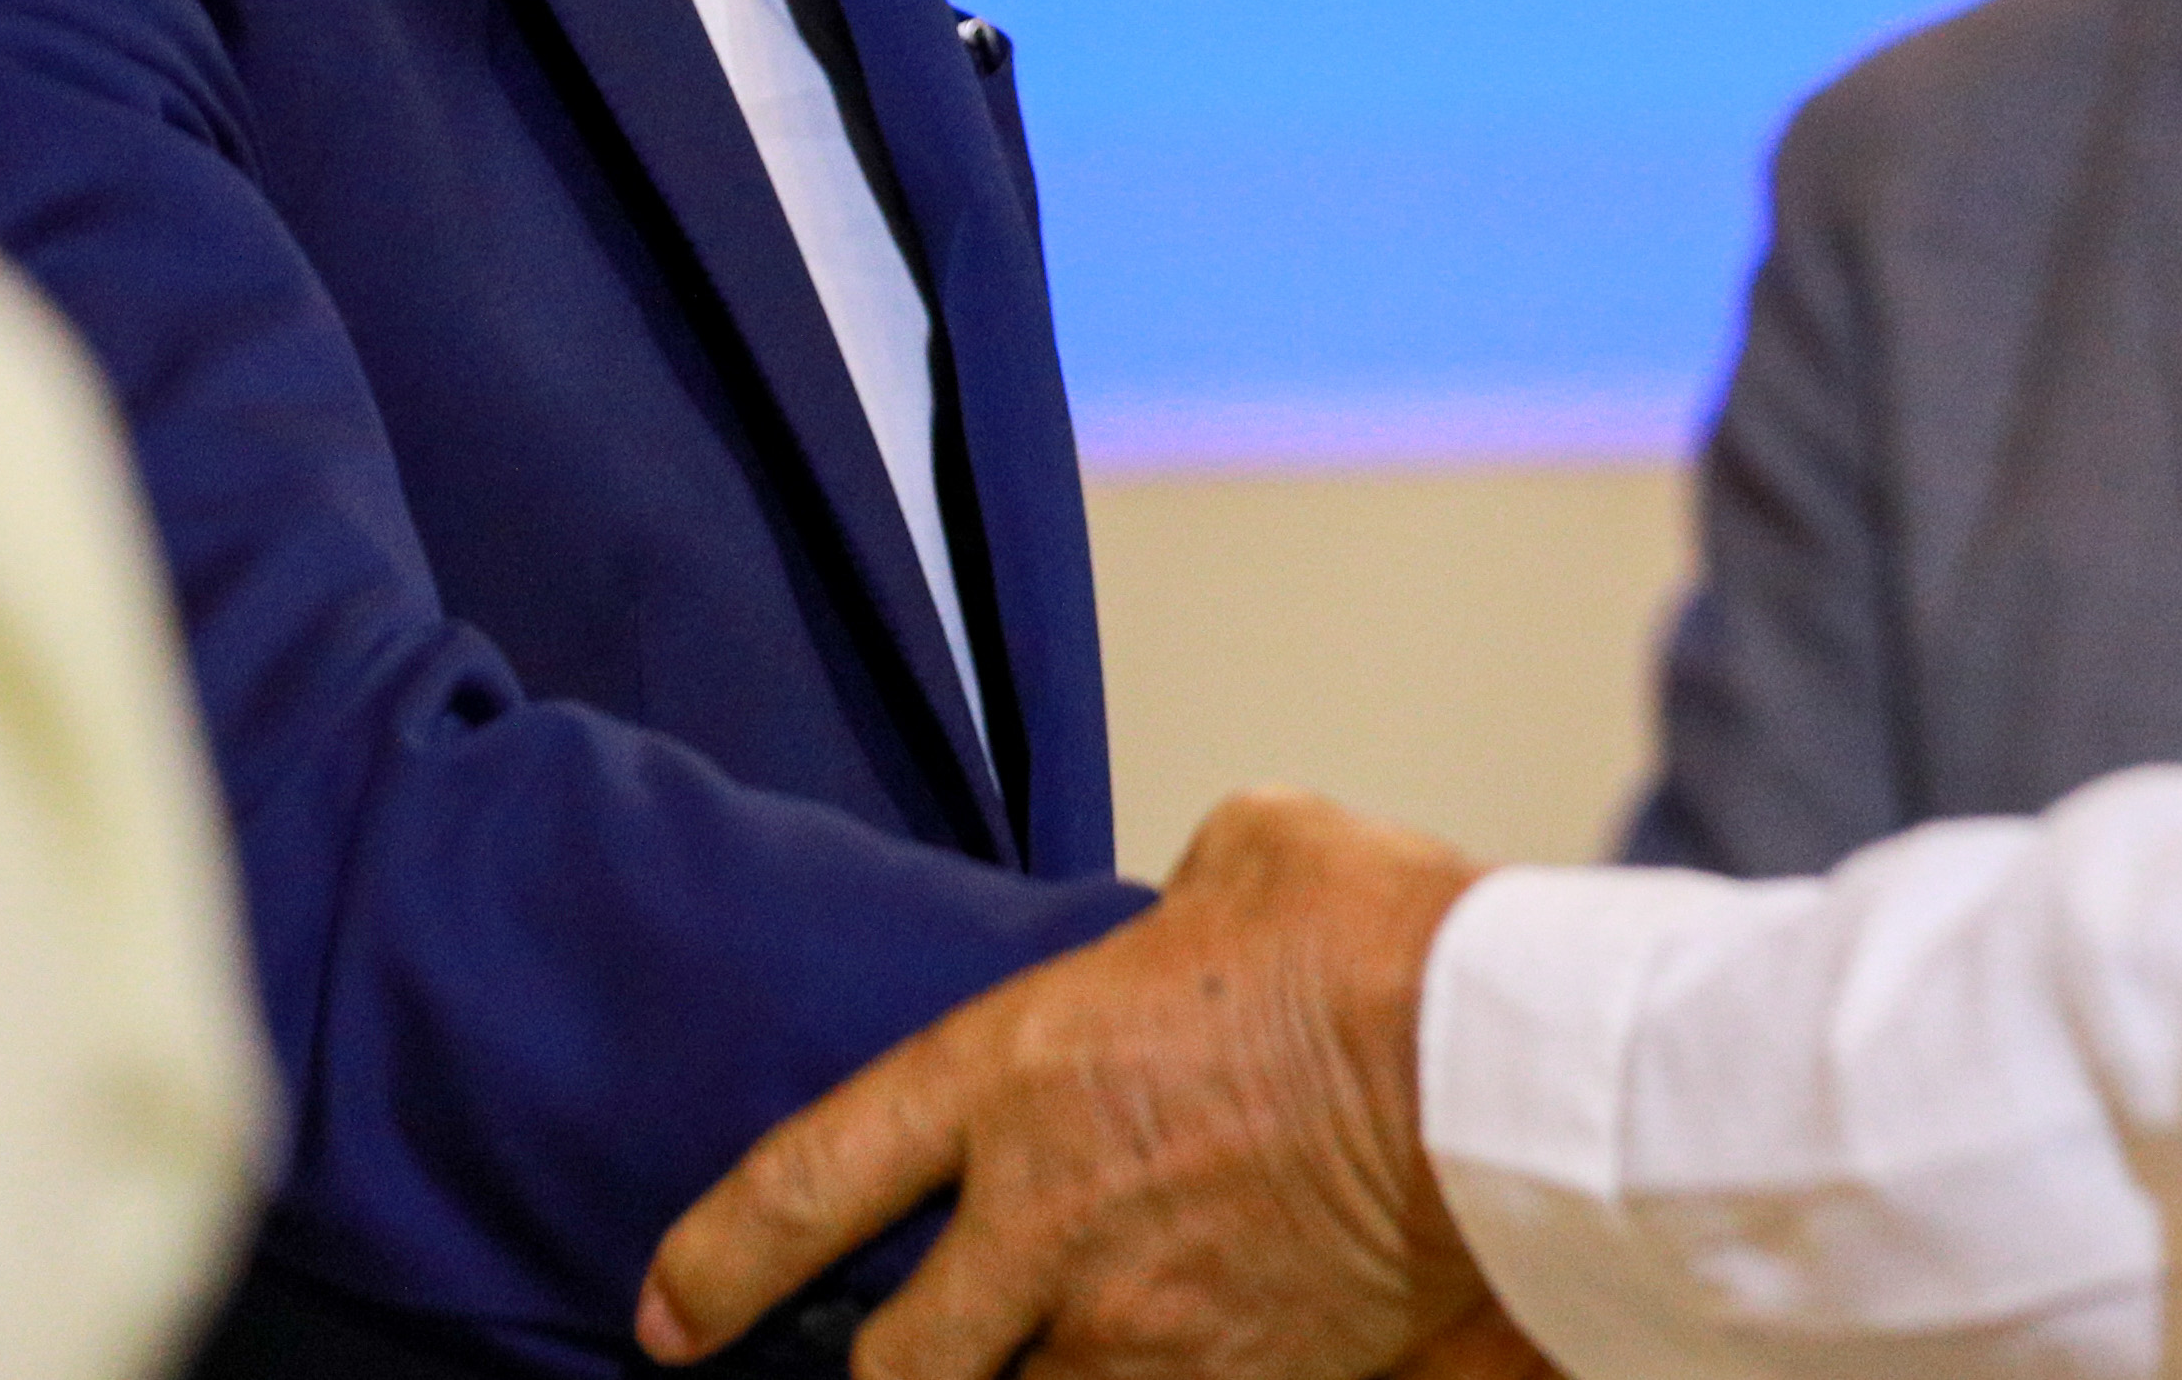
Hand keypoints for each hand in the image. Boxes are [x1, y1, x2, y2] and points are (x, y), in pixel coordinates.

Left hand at [640, 790, 1495, 1379]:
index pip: (812, 1184)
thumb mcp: (1259, 854)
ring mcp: (1146, 1329)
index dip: (719, 1261)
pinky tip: (1189, 1357)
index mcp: (1024, 1073)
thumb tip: (1198, 910)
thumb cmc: (1393, 953)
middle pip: (897, 1372)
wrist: (1509, 1084)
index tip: (671, 1312)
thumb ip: (1186, 894)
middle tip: (891, 1363)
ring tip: (1051, 1355)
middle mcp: (1051, 1224)